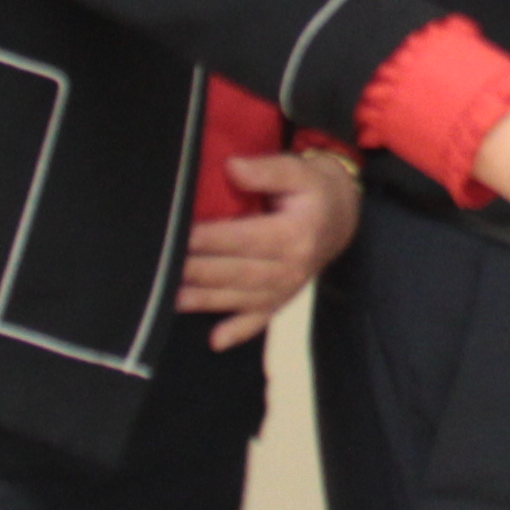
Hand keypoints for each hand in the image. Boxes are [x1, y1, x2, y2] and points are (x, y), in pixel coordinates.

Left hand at [180, 147, 362, 346]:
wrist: (343, 218)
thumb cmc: (313, 191)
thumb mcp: (298, 170)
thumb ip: (267, 169)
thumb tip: (232, 167)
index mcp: (295, 234)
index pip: (246, 238)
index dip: (213, 238)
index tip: (183, 236)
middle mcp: (292, 267)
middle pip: (239, 272)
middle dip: (200, 271)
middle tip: (166, 269)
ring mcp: (287, 288)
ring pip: (242, 298)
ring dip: (208, 301)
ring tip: (174, 300)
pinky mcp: (281, 301)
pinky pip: (259, 320)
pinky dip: (238, 332)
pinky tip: (215, 341)